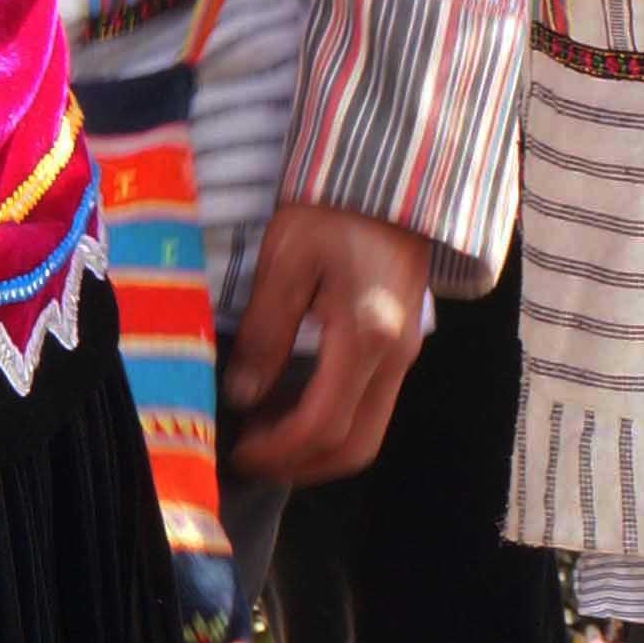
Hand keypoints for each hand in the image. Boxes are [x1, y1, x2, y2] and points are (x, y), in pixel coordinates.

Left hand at [225, 207, 429, 487]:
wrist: (387, 176)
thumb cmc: (331, 210)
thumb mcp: (286, 260)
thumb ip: (265, 331)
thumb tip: (243, 395)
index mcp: (367, 335)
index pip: (324, 424)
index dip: (277, 451)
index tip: (237, 450)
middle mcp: (396, 354)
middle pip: (356, 445)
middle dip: (300, 466)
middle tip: (250, 457)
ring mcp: (406, 351)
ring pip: (368, 432)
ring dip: (317, 449)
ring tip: (266, 432)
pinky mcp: (403, 343)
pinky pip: (372, 407)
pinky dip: (333, 424)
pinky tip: (294, 404)